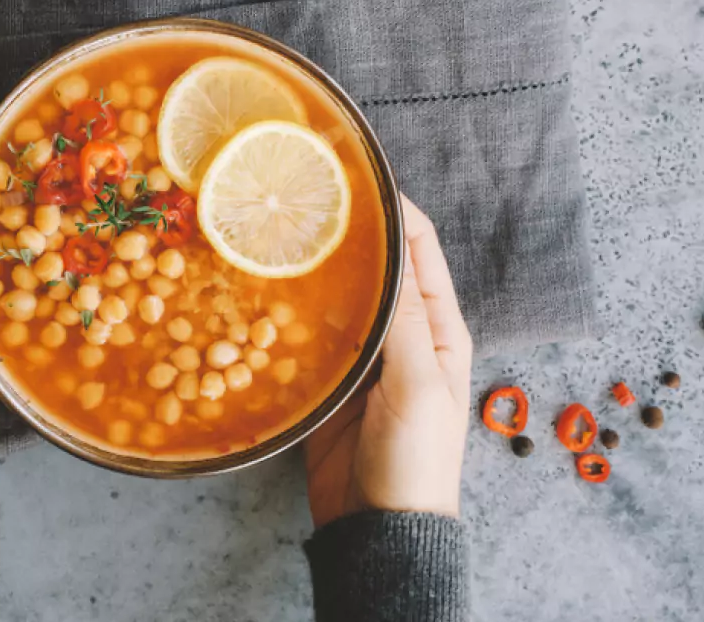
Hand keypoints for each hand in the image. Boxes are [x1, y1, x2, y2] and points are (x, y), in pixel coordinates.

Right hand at [305, 195, 472, 524]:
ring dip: (316, 268)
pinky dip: (290, 311)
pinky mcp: (330, 381)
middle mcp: (404, 333)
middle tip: (303, 197)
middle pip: (376, 266)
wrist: (379, 527)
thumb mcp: (418, 385)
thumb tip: (395, 248)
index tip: (357, 175)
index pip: (420, 248)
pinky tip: (262, 289)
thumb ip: (405, 319)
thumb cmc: (415, 460)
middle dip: (347, 231)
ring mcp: (364, 356)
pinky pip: (309, 334)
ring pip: (339, 295)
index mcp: (440, 328)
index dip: (394, 209)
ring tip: (276, 230)